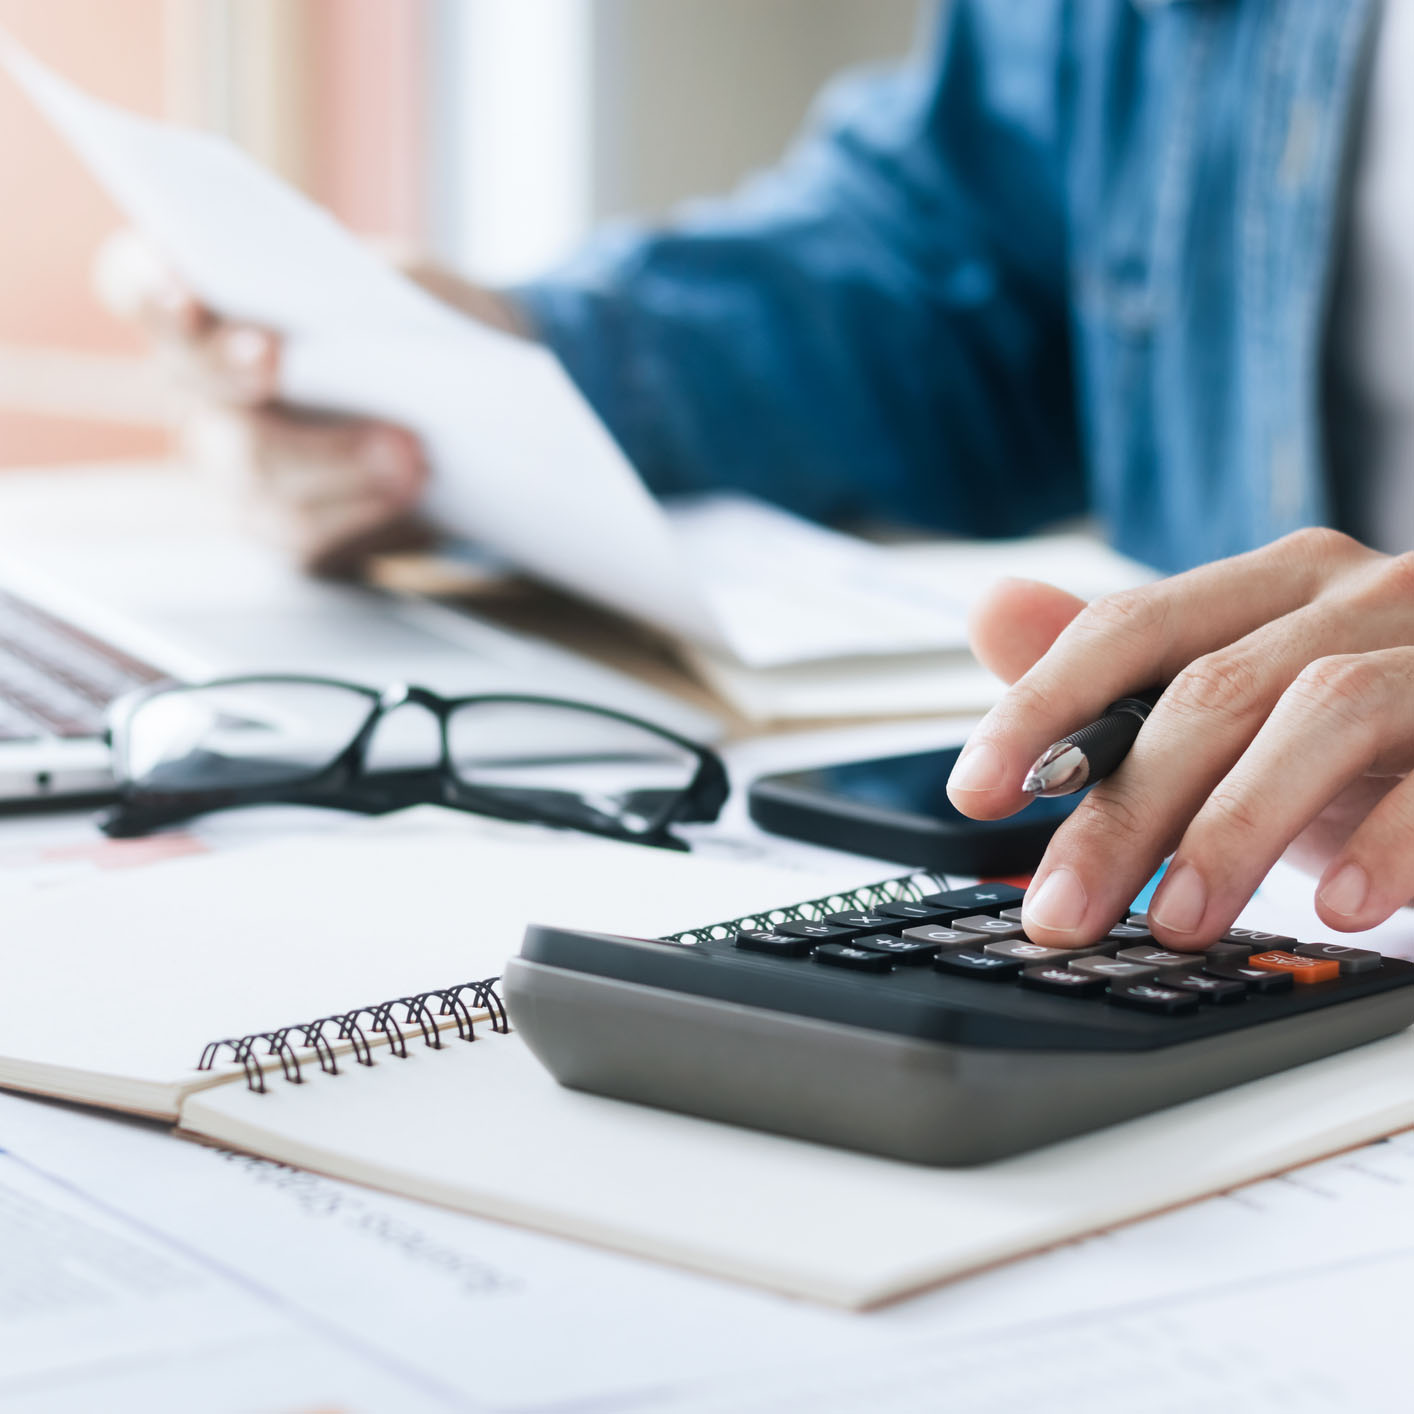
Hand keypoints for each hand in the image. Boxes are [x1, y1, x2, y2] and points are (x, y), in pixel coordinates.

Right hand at [94, 230, 525, 573]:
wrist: (452, 406)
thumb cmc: (405, 324)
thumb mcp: (399, 284)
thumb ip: (367, 294)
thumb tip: (361, 325)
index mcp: (205, 301)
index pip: (135, 283)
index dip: (148, 288)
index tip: (183, 292)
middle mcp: (198, 382)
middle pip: (192, 377)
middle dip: (233, 367)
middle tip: (275, 356)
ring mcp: (228, 461)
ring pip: (252, 467)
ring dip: (334, 459)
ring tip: (407, 452)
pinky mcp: (278, 524)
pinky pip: (300, 529)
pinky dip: (360, 511)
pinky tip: (410, 493)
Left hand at [947, 529, 1413, 947]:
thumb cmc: (1379, 727)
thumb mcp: (1249, 699)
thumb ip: (1126, 669)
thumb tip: (993, 611)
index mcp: (1277, 586)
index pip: (1130, 626)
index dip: (1042, 707)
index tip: (974, 793)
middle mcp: (1361, 597)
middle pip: (1211, 689)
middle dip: (1124, 810)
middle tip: (1061, 910)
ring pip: (1323, 712)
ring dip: (1238, 826)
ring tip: (1180, 921)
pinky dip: (1390, 839)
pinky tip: (1342, 904)